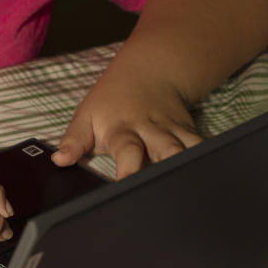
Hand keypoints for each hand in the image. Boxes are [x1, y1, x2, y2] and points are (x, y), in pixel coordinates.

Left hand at [52, 66, 202, 178]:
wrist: (150, 72)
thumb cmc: (111, 102)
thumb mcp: (86, 116)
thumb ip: (74, 141)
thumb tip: (60, 160)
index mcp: (123, 130)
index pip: (127, 152)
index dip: (128, 171)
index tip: (126, 187)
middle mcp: (151, 132)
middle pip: (168, 152)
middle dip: (168, 172)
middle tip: (163, 196)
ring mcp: (174, 132)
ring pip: (190, 150)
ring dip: (191, 168)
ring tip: (190, 192)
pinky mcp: (190, 132)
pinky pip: (203, 148)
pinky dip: (207, 161)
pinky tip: (207, 179)